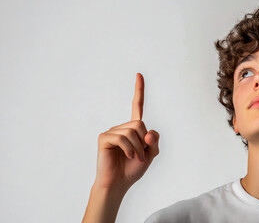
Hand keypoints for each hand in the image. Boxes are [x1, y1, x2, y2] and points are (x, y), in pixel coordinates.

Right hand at [95, 73, 159, 189]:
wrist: (119, 184)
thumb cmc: (133, 169)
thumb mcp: (150, 155)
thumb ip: (154, 141)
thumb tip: (148, 133)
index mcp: (133, 128)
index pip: (137, 106)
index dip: (139, 90)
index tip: (139, 74)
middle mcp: (122, 127)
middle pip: (140, 123)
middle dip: (144, 141)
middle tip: (140, 155)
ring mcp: (112, 131)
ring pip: (132, 131)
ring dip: (137, 148)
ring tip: (133, 158)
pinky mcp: (104, 138)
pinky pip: (122, 138)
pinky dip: (129, 149)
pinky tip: (127, 156)